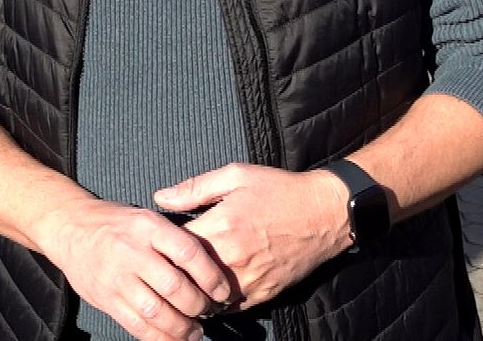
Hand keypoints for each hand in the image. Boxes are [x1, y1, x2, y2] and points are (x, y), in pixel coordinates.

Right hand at [34, 197, 234, 340]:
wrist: (69, 226)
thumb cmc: (115, 223)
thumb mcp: (145, 217)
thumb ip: (172, 239)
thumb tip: (209, 268)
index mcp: (147, 225)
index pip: (188, 252)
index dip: (211, 276)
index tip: (222, 290)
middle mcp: (132, 250)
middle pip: (175, 287)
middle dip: (199, 306)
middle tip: (208, 311)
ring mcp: (117, 277)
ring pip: (158, 312)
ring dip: (183, 328)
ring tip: (194, 330)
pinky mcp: (107, 298)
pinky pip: (138, 327)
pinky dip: (161, 338)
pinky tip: (172, 337)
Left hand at [153, 164, 348, 307]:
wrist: (324, 213)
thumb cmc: (278, 190)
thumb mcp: (234, 175)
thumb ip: (194, 189)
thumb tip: (160, 198)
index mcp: (222, 225)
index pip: (176, 245)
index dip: (163, 243)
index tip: (158, 240)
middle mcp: (234, 257)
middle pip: (188, 275)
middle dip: (175, 269)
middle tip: (166, 262)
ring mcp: (250, 280)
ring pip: (207, 297)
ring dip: (194, 288)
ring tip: (187, 276)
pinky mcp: (264, 294)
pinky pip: (230, 307)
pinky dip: (217, 301)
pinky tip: (211, 287)